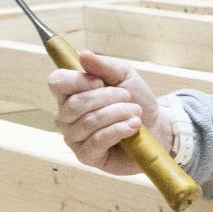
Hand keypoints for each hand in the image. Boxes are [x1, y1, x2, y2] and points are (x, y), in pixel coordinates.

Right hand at [47, 53, 161, 177]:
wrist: (156, 127)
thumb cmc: (136, 99)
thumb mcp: (124, 75)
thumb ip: (103, 66)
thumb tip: (82, 54)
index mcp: (70, 93)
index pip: (56, 82)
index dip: (77, 80)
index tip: (100, 81)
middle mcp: (66, 116)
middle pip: (74, 104)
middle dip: (107, 98)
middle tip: (128, 98)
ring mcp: (74, 138)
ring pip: (88, 122)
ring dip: (117, 114)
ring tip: (135, 114)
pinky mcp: (86, 157)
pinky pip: (97, 141)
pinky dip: (119, 130)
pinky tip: (132, 127)